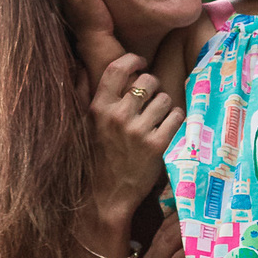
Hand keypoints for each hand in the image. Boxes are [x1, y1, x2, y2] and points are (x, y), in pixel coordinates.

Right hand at [88, 53, 183, 219]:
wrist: (104, 197)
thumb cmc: (93, 158)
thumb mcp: (81, 125)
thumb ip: (81, 93)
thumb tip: (80, 66)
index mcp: (98, 108)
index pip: (117, 69)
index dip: (133, 59)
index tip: (141, 62)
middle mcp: (117, 116)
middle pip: (147, 80)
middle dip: (153, 86)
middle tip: (151, 97)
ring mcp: (137, 132)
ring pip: (165, 98)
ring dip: (164, 104)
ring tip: (157, 116)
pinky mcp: (156, 146)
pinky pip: (176, 117)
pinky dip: (175, 118)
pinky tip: (167, 126)